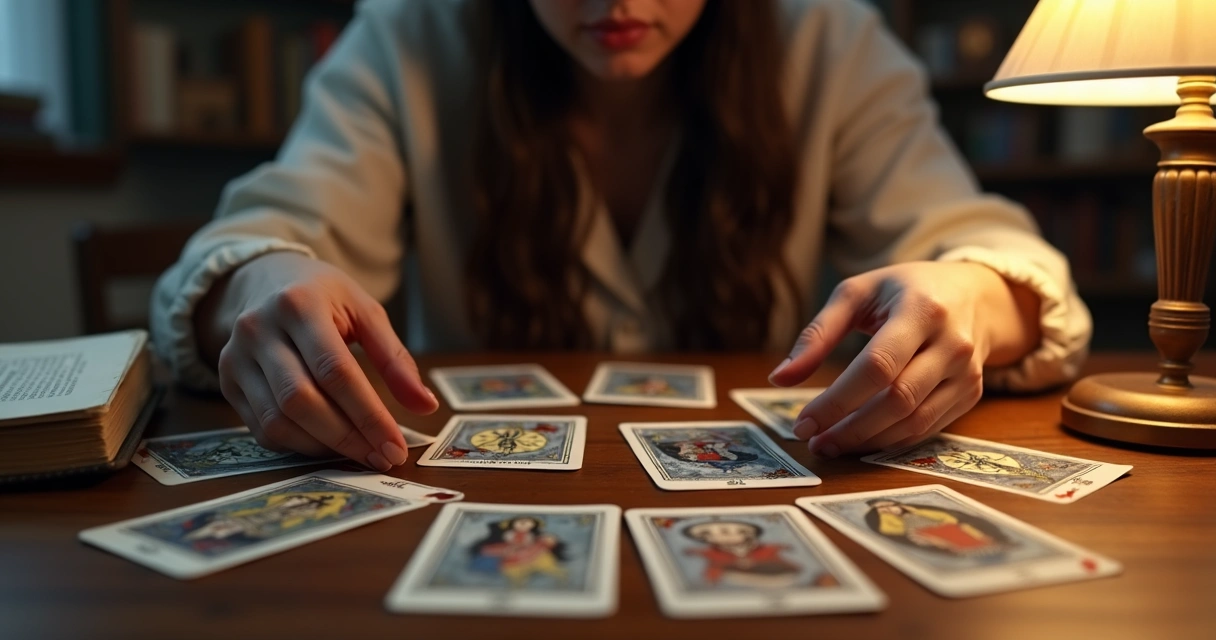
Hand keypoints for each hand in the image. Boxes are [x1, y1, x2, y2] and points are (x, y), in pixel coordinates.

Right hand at [198, 252, 438, 470]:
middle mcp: (259, 330)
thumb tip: (426, 405)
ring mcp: (235, 357)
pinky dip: (299, 445)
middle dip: (346, 437)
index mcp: (299, 304)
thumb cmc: (325, 298)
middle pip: (301, 400)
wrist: (267, 280)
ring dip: (323, 447)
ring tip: (360, 452)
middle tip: (381, 458)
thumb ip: (395, 358)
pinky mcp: (227, 381)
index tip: (395, 445)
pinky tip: (328, 444)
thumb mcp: (366, 311)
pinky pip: (262, 429)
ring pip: (278, 421)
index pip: (335, 370)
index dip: (368, 414)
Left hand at [768, 261, 1039, 456]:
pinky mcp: (971, 394)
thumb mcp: (856, 294)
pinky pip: (928, 428)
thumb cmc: (903, 290)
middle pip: (897, 399)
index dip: (837, 400)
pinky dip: (891, 441)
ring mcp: (966, 372)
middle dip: (850, 428)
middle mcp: (951, 343)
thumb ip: (816, 334)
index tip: (802, 421)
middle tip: (812, 441)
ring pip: (914, 421)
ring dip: (868, 441)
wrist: (973, 295)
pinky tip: (861, 441)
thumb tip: (779, 378)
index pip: (877, 365)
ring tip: (830, 444)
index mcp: (920, 310)